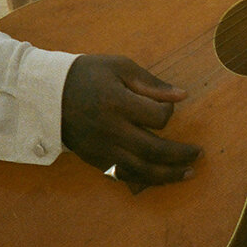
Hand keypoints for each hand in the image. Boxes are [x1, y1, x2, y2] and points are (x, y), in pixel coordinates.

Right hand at [60, 55, 198, 185]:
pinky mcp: (96, 160)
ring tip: (189, 173)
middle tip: (199, 154)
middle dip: (180, 154)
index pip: (157, 117)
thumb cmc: (87, 75)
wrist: (47, 95)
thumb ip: (151, 83)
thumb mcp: (119, 67)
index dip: (170, 112)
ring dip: (169, 175)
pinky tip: (161, 178)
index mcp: (117, 103)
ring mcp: (102, 149)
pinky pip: (125, 176)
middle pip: (153, 150)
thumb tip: (182, 95)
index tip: (169, 106)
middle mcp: (111, 130)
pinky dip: (146, 180)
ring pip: (141, 170)